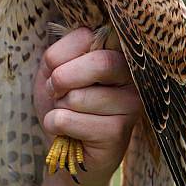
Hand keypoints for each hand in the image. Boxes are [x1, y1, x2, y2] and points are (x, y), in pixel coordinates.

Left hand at [34, 28, 142, 185]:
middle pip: (99, 63)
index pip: (88, 36)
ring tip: (68, 114)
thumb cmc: (61, 104)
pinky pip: (69, 119)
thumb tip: (83, 36)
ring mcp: (131, 105)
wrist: (63, 148)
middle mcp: (133, 77)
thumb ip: (62, 52)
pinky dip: (55, 124)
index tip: (55, 71)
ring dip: (57, 107)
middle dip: (62, 79)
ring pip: (78, 96)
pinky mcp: (119, 133)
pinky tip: (69, 131)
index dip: (60, 56)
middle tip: (56, 92)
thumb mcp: (53, 72)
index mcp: (117, 54)